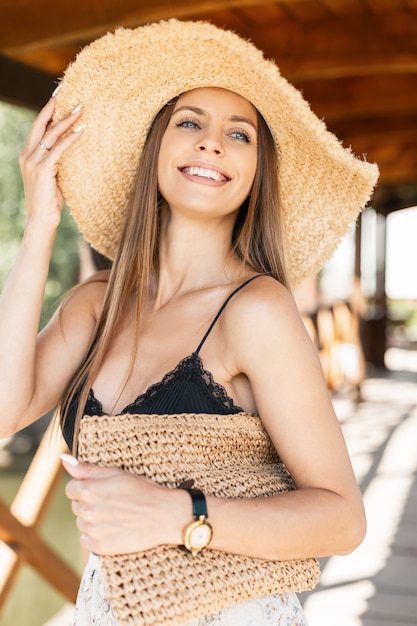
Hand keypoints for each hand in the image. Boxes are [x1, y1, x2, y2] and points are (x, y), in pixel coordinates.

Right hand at [19, 94, 84, 229]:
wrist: (41, 220)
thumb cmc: (49, 201)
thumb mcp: (53, 177)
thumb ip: (57, 162)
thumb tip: (72, 149)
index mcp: (27, 155)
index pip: (38, 128)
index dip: (47, 111)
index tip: (58, 97)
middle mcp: (27, 155)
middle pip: (41, 125)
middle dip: (54, 108)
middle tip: (68, 93)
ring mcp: (33, 162)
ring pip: (51, 135)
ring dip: (67, 121)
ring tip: (81, 110)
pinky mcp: (43, 170)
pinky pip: (59, 150)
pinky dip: (70, 139)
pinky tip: (81, 131)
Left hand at [60, 454, 186, 555]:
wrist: (164, 516)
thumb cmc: (143, 490)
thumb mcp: (116, 473)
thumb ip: (87, 469)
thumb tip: (64, 460)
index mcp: (89, 490)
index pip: (71, 489)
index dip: (86, 487)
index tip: (101, 489)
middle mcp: (88, 512)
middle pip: (77, 506)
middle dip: (90, 502)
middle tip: (112, 501)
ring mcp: (94, 531)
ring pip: (82, 523)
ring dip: (93, 519)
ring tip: (116, 514)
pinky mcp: (101, 547)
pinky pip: (87, 540)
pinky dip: (96, 535)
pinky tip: (113, 528)